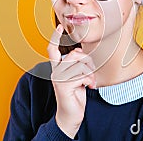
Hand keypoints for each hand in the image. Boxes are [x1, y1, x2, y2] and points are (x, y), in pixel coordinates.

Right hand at [48, 24, 96, 138]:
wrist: (71, 115)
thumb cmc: (75, 95)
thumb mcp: (77, 77)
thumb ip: (76, 64)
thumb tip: (78, 52)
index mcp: (57, 68)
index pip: (52, 49)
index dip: (55, 37)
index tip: (60, 27)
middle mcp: (55, 72)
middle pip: (74, 55)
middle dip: (87, 62)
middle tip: (90, 72)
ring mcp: (58, 79)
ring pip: (79, 65)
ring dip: (89, 73)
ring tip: (89, 81)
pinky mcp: (63, 86)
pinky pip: (80, 76)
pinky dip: (88, 81)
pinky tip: (88, 87)